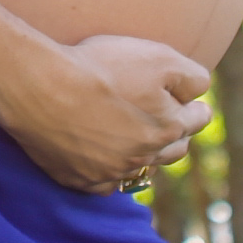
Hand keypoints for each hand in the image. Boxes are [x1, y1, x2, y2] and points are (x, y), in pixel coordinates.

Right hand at [0, 31, 215, 194]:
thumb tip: (201, 91)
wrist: (41, 88)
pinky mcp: (79, 179)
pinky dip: (108, 173)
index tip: (192, 102)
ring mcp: (110, 172)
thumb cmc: (100, 69)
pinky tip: (104, 159)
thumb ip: (192, 76)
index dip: (195, 106)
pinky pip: (103, 185)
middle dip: (175, 134)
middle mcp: (143, 158)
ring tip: (137, 140)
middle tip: (168, 121)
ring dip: (143, 155)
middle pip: (173, 150)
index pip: (197, 119)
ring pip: (139, 169)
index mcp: (167, 129)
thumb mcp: (159, 57)